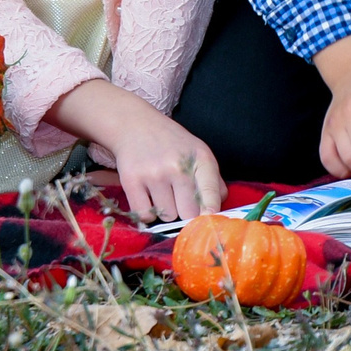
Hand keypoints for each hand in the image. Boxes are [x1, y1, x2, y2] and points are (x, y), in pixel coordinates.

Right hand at [47, 78, 222, 222]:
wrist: (136, 125)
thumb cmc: (172, 144)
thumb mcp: (198, 153)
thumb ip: (213, 182)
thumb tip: (217, 210)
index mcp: (200, 158)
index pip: (210, 195)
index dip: (211, 214)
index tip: (209, 224)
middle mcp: (178, 166)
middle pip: (189, 214)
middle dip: (186, 215)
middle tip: (181, 203)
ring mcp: (154, 174)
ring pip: (167, 216)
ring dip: (166, 211)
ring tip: (162, 192)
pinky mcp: (132, 181)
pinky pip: (145, 215)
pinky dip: (147, 213)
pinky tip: (148, 198)